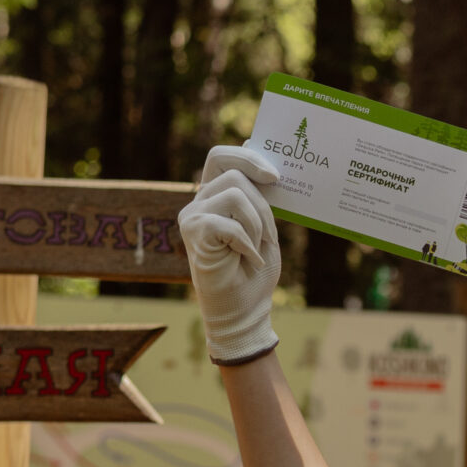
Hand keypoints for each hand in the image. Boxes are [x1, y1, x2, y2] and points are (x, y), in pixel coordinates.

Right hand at [181, 145, 283, 364]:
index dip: (246, 156)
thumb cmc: (254, 271)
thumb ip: (259, 196)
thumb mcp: (263, 226)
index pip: (220, 156)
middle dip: (262, 202)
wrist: (245, 310)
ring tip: (256, 250)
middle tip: (271, 233)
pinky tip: (249, 260)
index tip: (275, 175)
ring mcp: (191, 216)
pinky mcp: (194, 232)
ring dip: (257, 224)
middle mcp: (198, 202)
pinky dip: (248, 243)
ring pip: (235, 193)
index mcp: (212, 197)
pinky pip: (230, 223)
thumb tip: (260, 156)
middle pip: (233, 173)